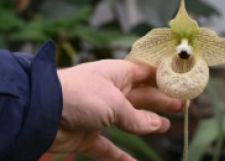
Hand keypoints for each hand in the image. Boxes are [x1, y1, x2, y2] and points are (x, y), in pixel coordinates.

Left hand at [49, 59, 184, 160]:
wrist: (41, 113)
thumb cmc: (78, 96)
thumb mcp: (115, 103)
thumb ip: (136, 116)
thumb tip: (157, 125)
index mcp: (116, 74)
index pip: (145, 72)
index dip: (164, 76)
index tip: (183, 80)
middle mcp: (109, 92)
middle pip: (141, 96)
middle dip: (162, 100)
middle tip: (183, 105)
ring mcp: (98, 114)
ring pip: (128, 120)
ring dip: (147, 124)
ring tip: (166, 126)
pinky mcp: (87, 135)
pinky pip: (108, 148)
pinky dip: (120, 157)